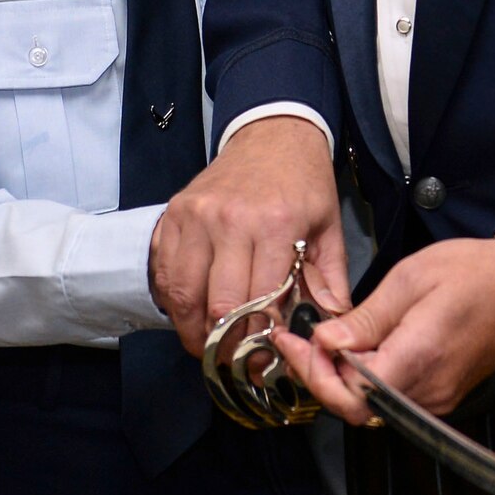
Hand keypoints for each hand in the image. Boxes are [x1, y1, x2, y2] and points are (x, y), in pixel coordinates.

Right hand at [150, 116, 347, 355]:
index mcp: (275, 225)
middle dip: (224, 344)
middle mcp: (229, 220)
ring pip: (182, 293)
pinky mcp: (174, 214)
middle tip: (233, 362)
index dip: (259, 340)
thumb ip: (330, 281)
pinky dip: (173, 300)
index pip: (259, 301)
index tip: (263, 361)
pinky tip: (190, 313)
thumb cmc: (303, 183)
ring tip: (208, 346)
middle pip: (217, 304)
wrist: (273, 133)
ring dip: (192, 330)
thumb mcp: (329, 228)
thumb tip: (329, 327)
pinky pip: (164, 271)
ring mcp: (195, 216)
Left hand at [274, 237, 494, 425]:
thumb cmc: (472, 272)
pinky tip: (356, 354)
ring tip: (322, 345)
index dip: (314, 372)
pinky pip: (392, 400)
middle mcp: (428, 390)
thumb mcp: (410, 279)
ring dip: (341, 381)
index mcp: (417, 357)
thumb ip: (367, 318)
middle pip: (356, 407)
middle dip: (321, 377)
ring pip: (372, 407)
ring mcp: (437, 399)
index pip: (350, 394)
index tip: (295, 342)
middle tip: (301, 343)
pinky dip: (366, 382)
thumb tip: (326, 342)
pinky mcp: (441, 396)